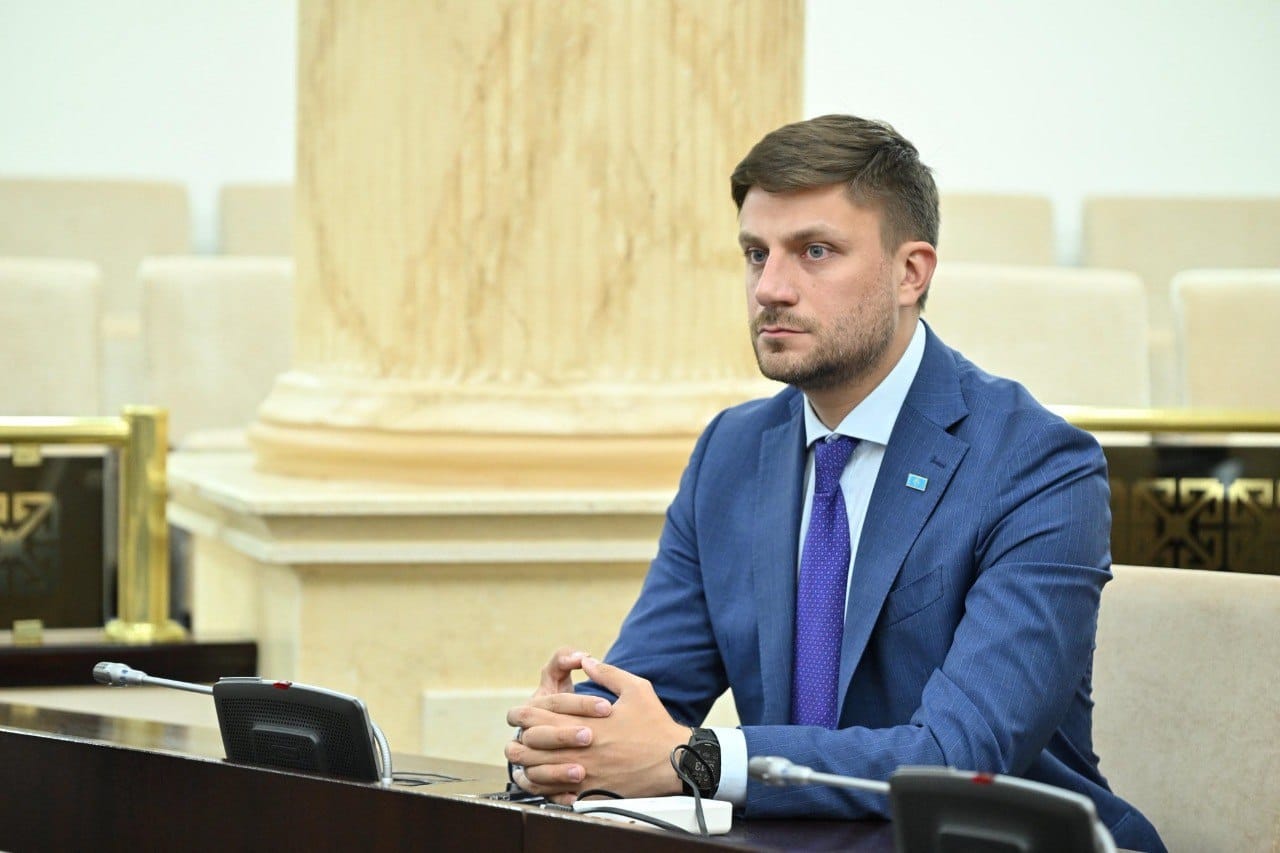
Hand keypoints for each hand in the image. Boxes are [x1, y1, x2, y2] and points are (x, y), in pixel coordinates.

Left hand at [506, 656, 688, 801]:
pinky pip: (556, 792)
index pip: (539, 717)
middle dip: (521, 737)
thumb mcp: (635, 689)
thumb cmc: (655, 725)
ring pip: (539, 771)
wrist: (675, 761)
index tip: (521, 712)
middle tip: (518, 734)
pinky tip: (542, 779)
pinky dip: (543, 785)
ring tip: (524, 757)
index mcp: (586, 723)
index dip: (524, 714)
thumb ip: (607, 673)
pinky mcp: (591, 792)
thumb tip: (587, 661)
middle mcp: (581, 749)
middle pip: (532, 745)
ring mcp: (584, 774)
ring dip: (527, 762)